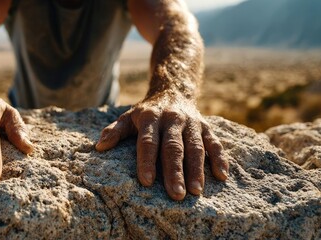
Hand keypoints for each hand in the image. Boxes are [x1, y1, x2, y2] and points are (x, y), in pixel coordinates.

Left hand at [96, 96, 228, 200]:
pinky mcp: (206, 126)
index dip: (146, 161)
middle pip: (173, 147)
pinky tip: (221, 175)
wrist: (173, 90)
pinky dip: (220, 158)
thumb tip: (99, 147)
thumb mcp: (128, 117)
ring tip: (195, 192)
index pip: (148, 142)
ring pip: (195, 147)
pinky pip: (215, 143)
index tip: (145, 181)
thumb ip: (114, 131)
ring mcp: (191, 123)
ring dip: (196, 170)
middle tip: (175, 195)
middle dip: (174, 172)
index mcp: (150, 118)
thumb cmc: (146, 113)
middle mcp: (172, 119)